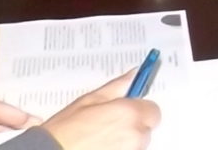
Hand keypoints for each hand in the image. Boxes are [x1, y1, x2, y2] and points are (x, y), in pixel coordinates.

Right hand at [40, 72, 162, 149]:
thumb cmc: (65, 130)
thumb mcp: (88, 101)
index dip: (139, 110)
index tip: (126, 112)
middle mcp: (135, 136)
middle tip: (106, 128)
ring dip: (126, 142)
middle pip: (145, 129)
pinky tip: (100, 148)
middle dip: (132, 127)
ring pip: (137, 144)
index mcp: (129, 114)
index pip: (153, 110)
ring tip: (100, 141)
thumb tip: (133, 75)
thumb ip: (116, 87)